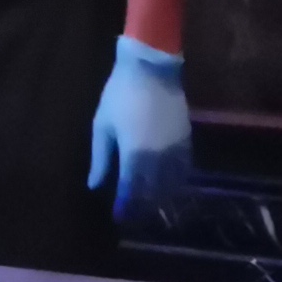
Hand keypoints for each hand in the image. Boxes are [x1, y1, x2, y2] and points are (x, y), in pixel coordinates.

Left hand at [83, 36, 191, 219]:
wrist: (152, 66)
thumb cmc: (120, 93)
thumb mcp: (103, 125)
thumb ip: (101, 157)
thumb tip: (95, 184)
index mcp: (133, 154)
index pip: (130, 190)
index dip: (125, 205)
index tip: (119, 215)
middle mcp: (157, 157)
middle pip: (152, 191)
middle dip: (142, 204)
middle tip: (134, 213)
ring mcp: (175, 148)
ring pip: (171, 183)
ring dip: (161, 195)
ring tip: (152, 202)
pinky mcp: (186, 139)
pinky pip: (184, 168)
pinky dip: (177, 179)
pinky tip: (170, 183)